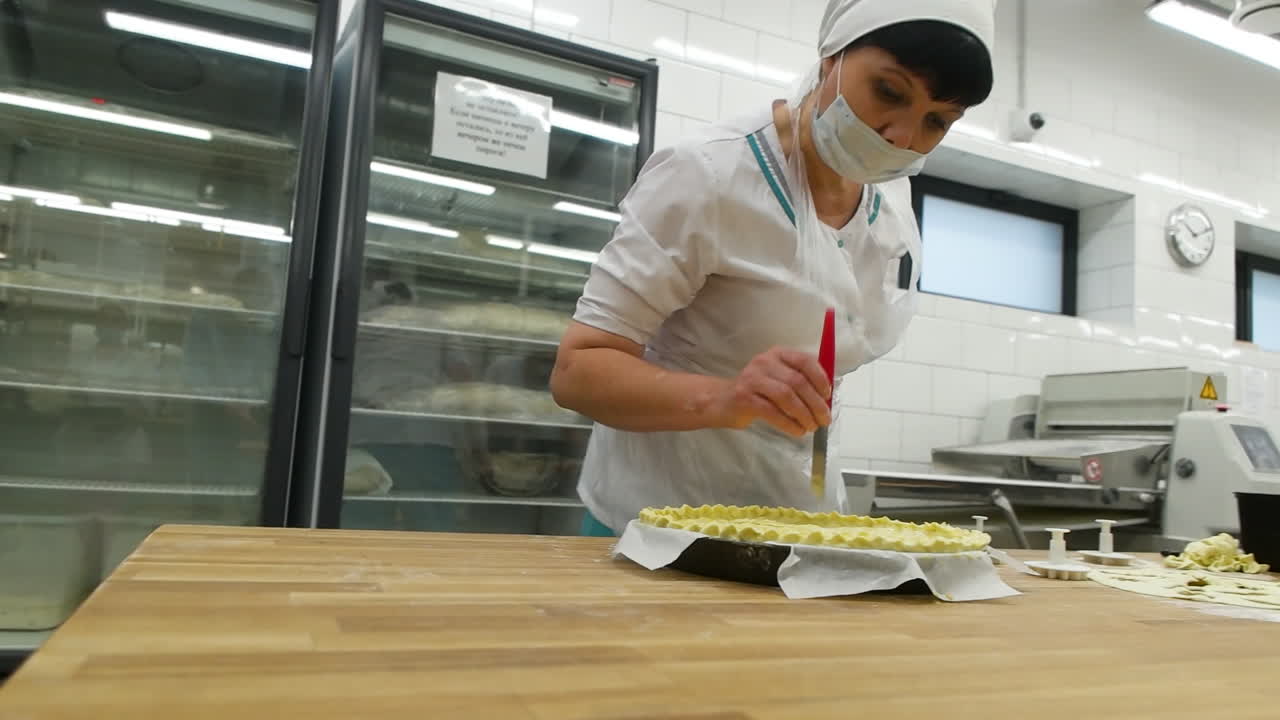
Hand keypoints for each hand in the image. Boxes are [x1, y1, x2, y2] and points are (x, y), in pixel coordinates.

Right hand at [714, 347, 831, 436]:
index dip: (820, 379)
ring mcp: (752, 378)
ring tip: (811, 427)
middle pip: (797, 381)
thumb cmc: (758, 392)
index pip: (805, 360)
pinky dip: (789, 424)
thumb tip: (826, 401)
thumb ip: (800, 384)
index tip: (827, 396)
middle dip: (815, 403)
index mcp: (778, 354)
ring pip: (786, 396)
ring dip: (804, 414)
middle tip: (824, 419)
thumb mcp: (778, 380)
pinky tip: (797, 431)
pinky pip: (772, 412)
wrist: (722, 400)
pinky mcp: (744, 398)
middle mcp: (765, 362)